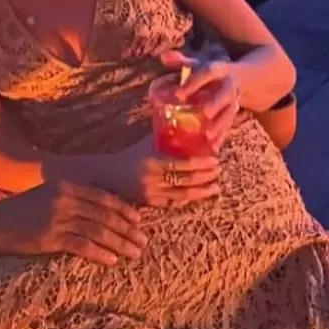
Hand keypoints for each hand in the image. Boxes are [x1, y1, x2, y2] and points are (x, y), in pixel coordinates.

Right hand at [0, 181, 147, 267]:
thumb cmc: (16, 214)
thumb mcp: (44, 197)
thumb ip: (68, 200)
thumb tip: (96, 213)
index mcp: (64, 186)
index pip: (102, 197)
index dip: (123, 210)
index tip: (138, 221)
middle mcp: (63, 199)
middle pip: (105, 215)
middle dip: (127, 229)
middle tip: (143, 241)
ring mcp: (56, 218)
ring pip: (98, 231)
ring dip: (120, 243)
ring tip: (134, 253)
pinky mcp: (49, 238)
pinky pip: (82, 246)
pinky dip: (100, 253)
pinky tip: (112, 260)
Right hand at [91, 138, 220, 207]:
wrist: (109, 174)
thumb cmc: (131, 155)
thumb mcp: (147, 143)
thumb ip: (166, 136)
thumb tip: (189, 124)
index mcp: (152, 161)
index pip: (182, 164)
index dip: (201, 163)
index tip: (215, 160)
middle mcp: (152, 180)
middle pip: (186, 180)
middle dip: (206, 177)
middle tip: (219, 171)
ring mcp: (151, 194)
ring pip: (182, 195)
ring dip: (201, 192)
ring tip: (215, 188)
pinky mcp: (150, 204)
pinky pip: (173, 203)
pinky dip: (187, 199)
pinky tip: (198, 195)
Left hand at [158, 51, 242, 150]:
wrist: (246, 77)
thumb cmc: (213, 73)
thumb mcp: (199, 64)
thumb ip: (181, 62)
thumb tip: (163, 56)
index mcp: (218, 70)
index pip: (206, 74)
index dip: (193, 83)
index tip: (179, 95)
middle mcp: (228, 85)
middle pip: (224, 94)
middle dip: (216, 103)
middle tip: (205, 113)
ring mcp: (234, 100)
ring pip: (230, 112)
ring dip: (221, 124)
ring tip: (209, 136)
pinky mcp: (234, 112)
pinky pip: (230, 125)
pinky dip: (222, 136)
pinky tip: (214, 147)